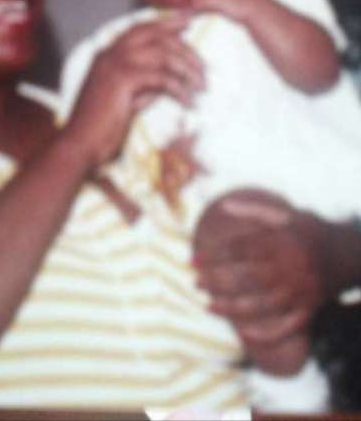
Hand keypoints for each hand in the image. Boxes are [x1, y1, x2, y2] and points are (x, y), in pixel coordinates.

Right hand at [61, 12, 203, 165]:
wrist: (81, 144)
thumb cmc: (101, 127)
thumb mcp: (125, 100)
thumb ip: (144, 85)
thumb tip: (169, 78)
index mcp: (106, 55)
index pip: (140, 28)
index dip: (166, 22)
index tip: (189, 19)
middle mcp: (109, 54)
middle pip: (156, 36)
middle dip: (186, 48)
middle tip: (205, 67)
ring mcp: (114, 65)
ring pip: (163, 54)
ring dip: (188, 69)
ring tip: (202, 86)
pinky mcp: (122, 80)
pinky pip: (162, 77)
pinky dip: (180, 89)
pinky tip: (188, 102)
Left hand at [193, 191, 326, 347]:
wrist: (350, 254)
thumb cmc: (309, 232)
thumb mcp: (286, 215)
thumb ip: (255, 210)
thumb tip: (224, 205)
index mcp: (284, 242)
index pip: (241, 250)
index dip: (214, 256)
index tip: (193, 260)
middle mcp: (293, 268)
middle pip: (248, 278)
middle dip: (217, 282)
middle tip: (195, 282)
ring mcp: (303, 291)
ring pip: (263, 305)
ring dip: (232, 308)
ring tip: (208, 305)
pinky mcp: (311, 309)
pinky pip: (287, 326)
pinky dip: (266, 332)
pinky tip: (243, 332)